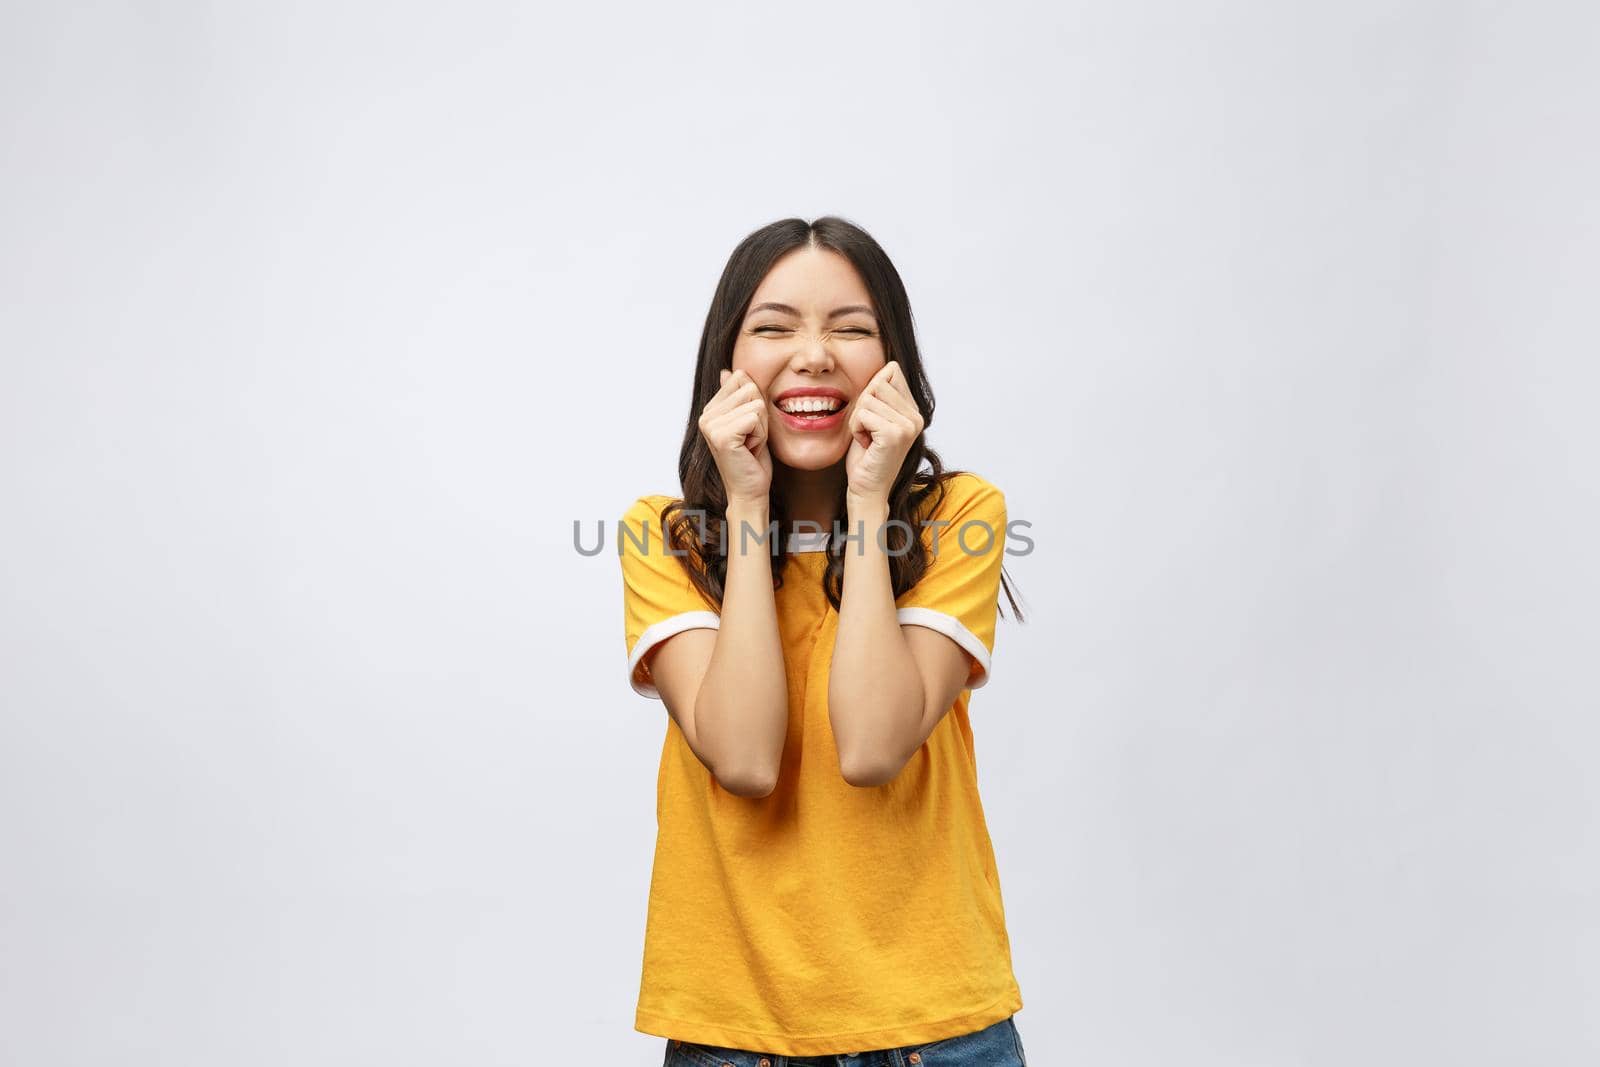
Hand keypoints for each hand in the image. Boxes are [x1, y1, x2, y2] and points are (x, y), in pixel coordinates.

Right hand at [700, 368, 772, 506]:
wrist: (749, 491)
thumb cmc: (752, 459)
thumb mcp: (748, 421)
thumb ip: (737, 396)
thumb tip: (727, 371)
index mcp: (710, 409)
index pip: (741, 378)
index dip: (754, 403)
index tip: (747, 428)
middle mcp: (706, 415)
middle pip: (750, 389)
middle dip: (760, 415)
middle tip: (750, 439)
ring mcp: (711, 425)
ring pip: (756, 404)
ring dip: (761, 427)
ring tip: (749, 445)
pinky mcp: (721, 436)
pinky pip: (755, 418)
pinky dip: (760, 435)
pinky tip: (749, 450)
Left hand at [845, 360, 923, 502]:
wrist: (867, 490)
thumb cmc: (866, 457)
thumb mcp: (874, 418)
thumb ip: (881, 395)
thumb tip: (889, 365)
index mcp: (915, 411)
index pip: (891, 372)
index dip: (872, 393)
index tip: (874, 420)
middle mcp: (917, 417)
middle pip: (877, 383)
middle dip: (863, 407)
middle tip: (869, 432)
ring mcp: (908, 425)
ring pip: (867, 398)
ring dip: (858, 420)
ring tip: (868, 439)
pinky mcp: (895, 433)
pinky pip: (862, 414)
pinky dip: (856, 429)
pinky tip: (867, 445)